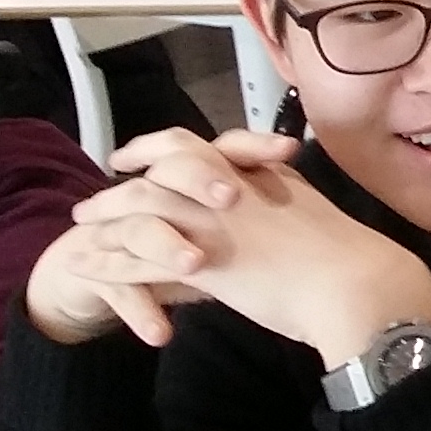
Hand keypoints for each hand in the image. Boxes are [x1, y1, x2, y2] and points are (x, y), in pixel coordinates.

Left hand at [41, 129, 430, 363]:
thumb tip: (270, 193)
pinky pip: (138, 259)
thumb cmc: (345, 256)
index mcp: (254, 173)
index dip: (156, 149)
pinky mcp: (201, 262)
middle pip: (156, 172)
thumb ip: (280, 197)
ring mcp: (212, 223)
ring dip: (103, 221)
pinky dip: (107, 263)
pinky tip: (86, 270)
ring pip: (139, 210)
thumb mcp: (309, 210)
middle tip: (92, 199)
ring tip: (77, 235)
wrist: (353, 284)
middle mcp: (227, 189)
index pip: (193, 146)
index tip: (132, 157)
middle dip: (119, 184)